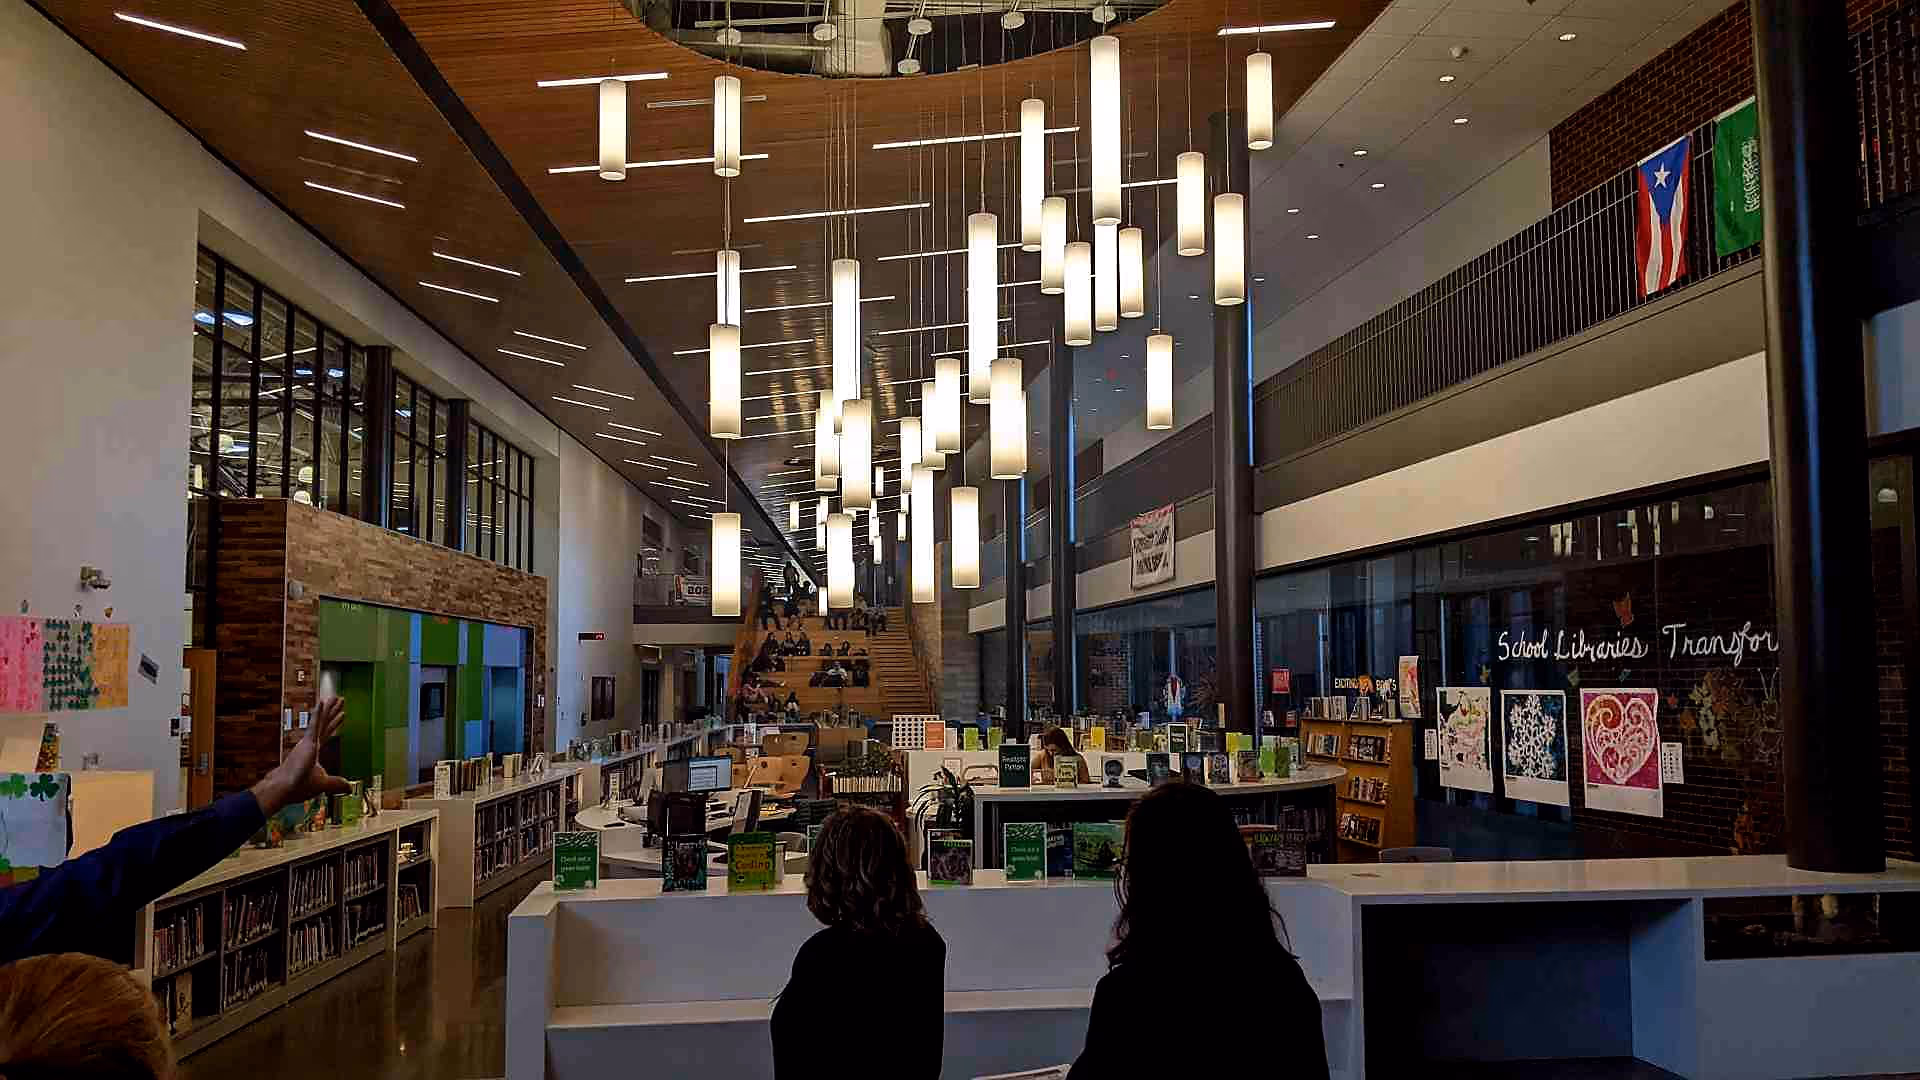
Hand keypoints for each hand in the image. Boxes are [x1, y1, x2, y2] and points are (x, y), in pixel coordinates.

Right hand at [251, 696, 353, 816]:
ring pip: (321, 721)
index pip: (326, 734)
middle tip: (340, 700)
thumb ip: (337, 783)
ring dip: (329, 709)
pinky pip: (314, 724)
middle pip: (325, 724)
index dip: (334, 724)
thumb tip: (349, 787)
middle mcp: (310, 744)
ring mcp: (308, 742)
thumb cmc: (299, 787)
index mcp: (313, 753)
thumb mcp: (323, 784)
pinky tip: (323, 702)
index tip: (341, 714)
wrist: (284, 788)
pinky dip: (318, 713)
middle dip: (333, 712)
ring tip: (336, 697)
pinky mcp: (306, 742)